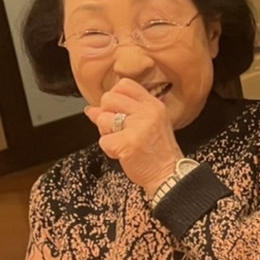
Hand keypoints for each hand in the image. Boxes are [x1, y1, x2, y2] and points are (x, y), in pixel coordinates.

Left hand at [86, 78, 182, 195]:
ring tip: (122, 142)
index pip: (124, 84)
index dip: (115, 97)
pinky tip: (123, 153)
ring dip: (107, 133)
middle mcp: (147, 112)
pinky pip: (103, 141)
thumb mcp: (146, 125)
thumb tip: (92, 109)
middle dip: (107, 114)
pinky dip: (109, 150)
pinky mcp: (127, 143)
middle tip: (119, 129)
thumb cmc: (158, 152)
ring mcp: (137, 127)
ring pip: (102, 118)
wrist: (168, 174)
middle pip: (108, 98)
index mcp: (153, 105)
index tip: (118, 111)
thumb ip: (122, 112)